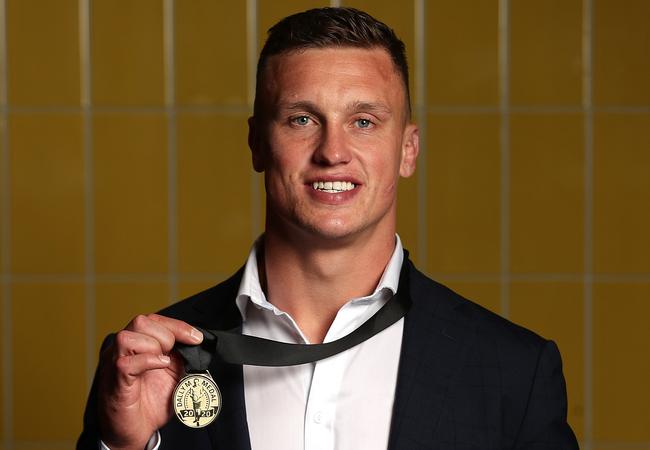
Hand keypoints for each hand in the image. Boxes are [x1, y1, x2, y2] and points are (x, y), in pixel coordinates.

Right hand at [97, 314, 202, 449]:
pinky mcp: (115, 382)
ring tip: (162, 363)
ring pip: (128, 337)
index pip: (154, 320)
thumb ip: (180, 356)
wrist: (135, 431)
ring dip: (153, 347)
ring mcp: (115, 364)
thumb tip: (195, 343)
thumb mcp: (173, 374)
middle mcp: (123, 351)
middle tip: (172, 355)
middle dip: (165, 334)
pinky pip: (125, 363)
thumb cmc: (150, 403)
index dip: (178, 326)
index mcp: (137, 345)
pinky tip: (160, 367)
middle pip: (141, 322)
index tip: (196, 338)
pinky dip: (148, 361)